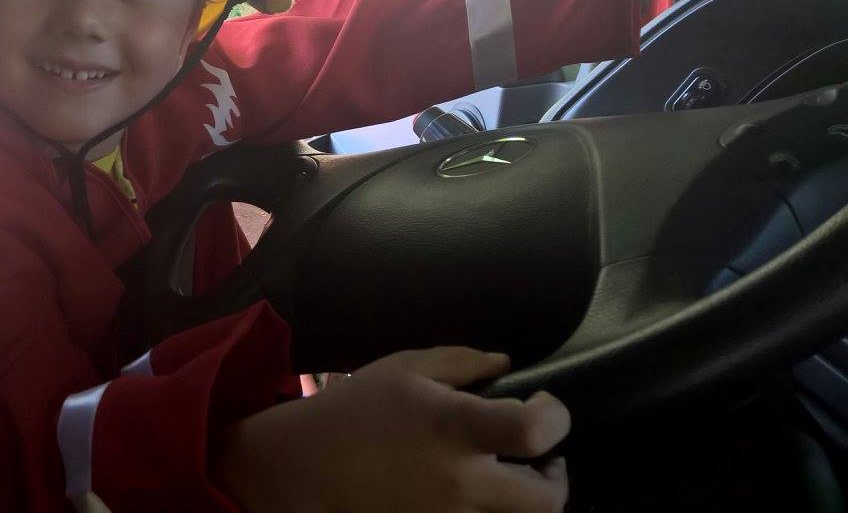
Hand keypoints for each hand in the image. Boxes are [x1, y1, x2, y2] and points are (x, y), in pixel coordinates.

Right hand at [212, 347, 569, 512]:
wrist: (304, 467)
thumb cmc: (354, 410)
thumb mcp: (404, 367)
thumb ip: (463, 362)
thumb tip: (508, 365)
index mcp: (455, 429)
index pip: (535, 432)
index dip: (556, 417)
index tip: (543, 404)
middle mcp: (462, 481)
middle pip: (548, 499)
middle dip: (556, 477)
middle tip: (543, 458)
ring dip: (526, 498)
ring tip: (511, 476)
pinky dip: (490, 508)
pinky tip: (475, 489)